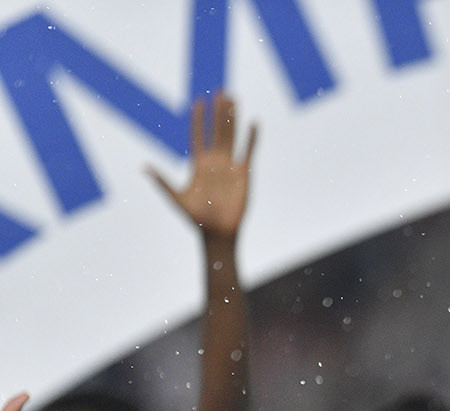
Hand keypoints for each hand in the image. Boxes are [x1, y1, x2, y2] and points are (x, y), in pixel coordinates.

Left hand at [150, 93, 255, 240]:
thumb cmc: (196, 218)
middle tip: (220, 90)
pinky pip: (249, 151)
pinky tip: (254, 124)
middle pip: (216, 130)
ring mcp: (230, 166)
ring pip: (231, 135)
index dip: (198, 118)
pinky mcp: (244, 173)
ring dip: (233, 118)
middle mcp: (214, 161)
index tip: (198, 101)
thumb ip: (162, 182)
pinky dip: (252, 138)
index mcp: (198, 164)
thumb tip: (145, 167)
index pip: (197, 135)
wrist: (218, 232)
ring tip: (234, 99)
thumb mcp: (175, 198)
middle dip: (218, 111)